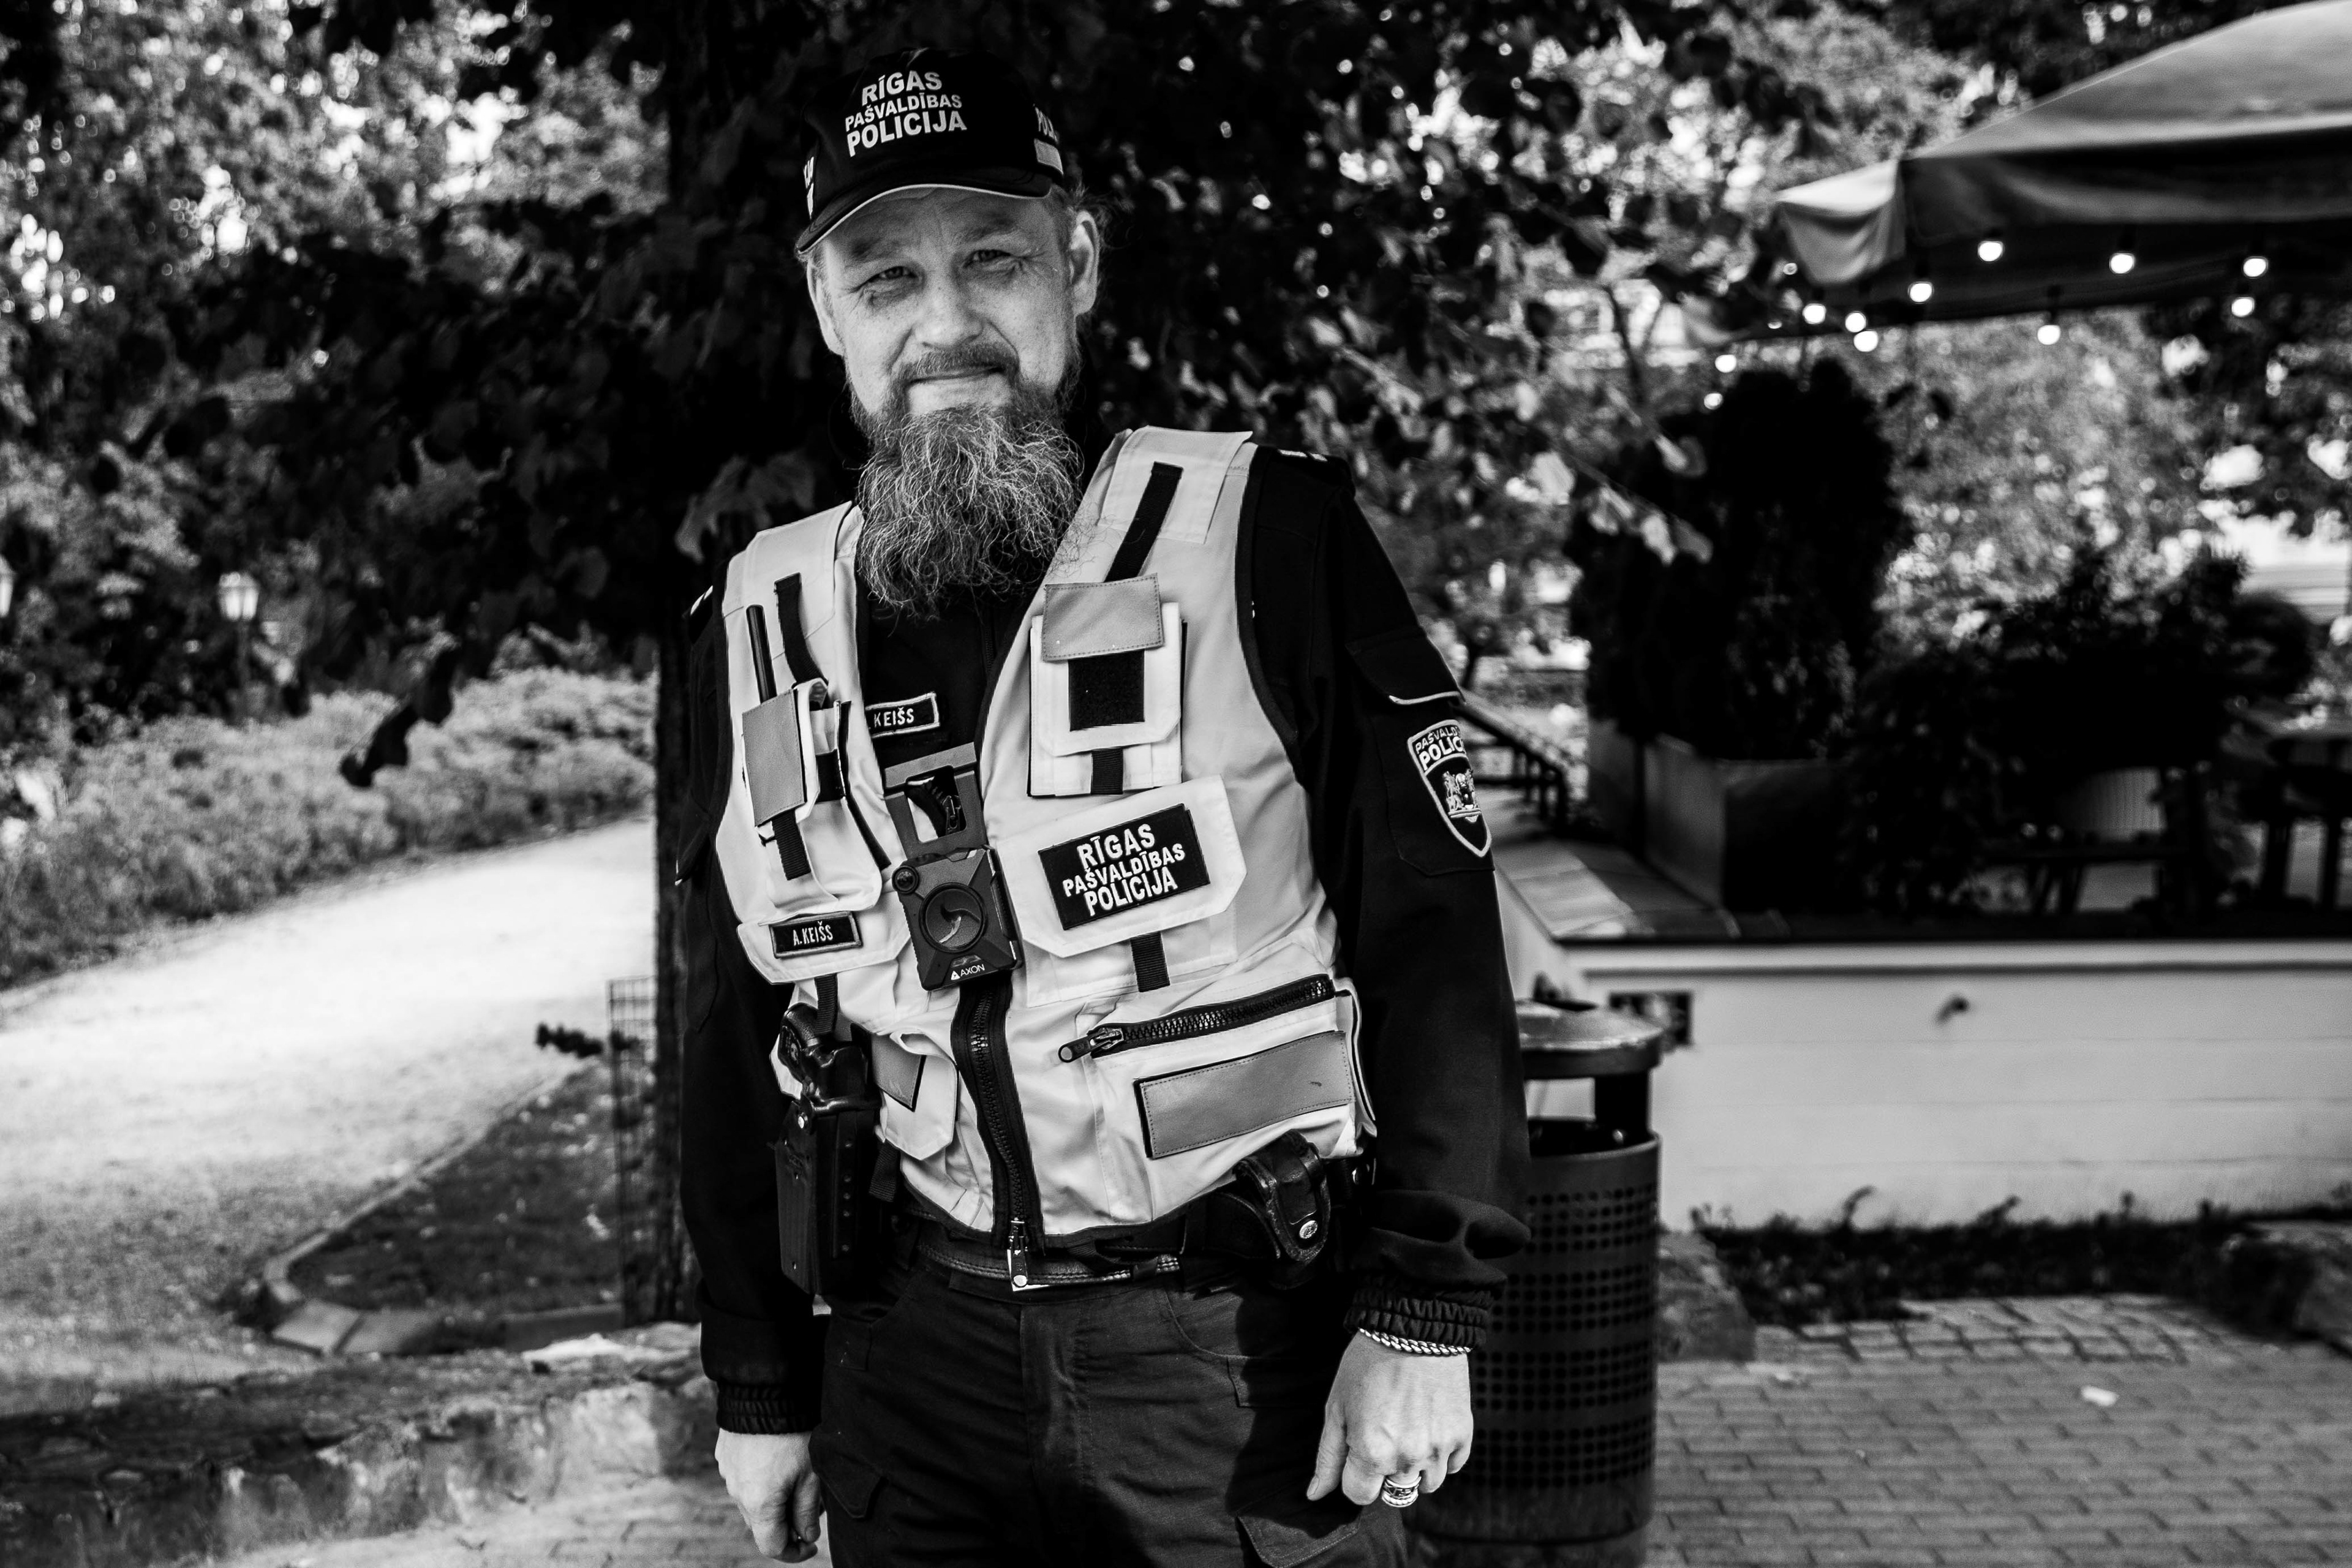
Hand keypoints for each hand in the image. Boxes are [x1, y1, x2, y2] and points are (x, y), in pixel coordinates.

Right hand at [716, 1430, 822, 1561]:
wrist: (764, 1391)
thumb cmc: (793, 1434)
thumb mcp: (810, 1476)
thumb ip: (807, 1511)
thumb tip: (807, 1536)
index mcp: (758, 1505)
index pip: (772, 1547)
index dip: (795, 1553)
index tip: (812, 1544)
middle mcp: (737, 1494)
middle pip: (762, 1525)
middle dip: (787, 1524)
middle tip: (812, 1508)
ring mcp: (728, 1474)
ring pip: (752, 1502)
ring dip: (773, 1501)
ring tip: (798, 1479)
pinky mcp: (725, 1455)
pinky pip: (743, 1479)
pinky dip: (761, 1481)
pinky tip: (779, 1461)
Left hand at [1306, 1333, 1472, 1505]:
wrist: (1414, 1329)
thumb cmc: (1367, 1365)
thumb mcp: (1337, 1407)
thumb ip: (1328, 1456)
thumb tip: (1315, 1495)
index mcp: (1372, 1453)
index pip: (1360, 1495)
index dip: (1354, 1475)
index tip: (1357, 1449)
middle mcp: (1407, 1458)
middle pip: (1393, 1492)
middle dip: (1384, 1470)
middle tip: (1384, 1432)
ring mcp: (1438, 1448)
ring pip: (1426, 1484)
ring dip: (1415, 1466)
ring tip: (1408, 1428)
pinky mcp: (1462, 1435)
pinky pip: (1452, 1466)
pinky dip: (1440, 1454)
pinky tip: (1428, 1425)